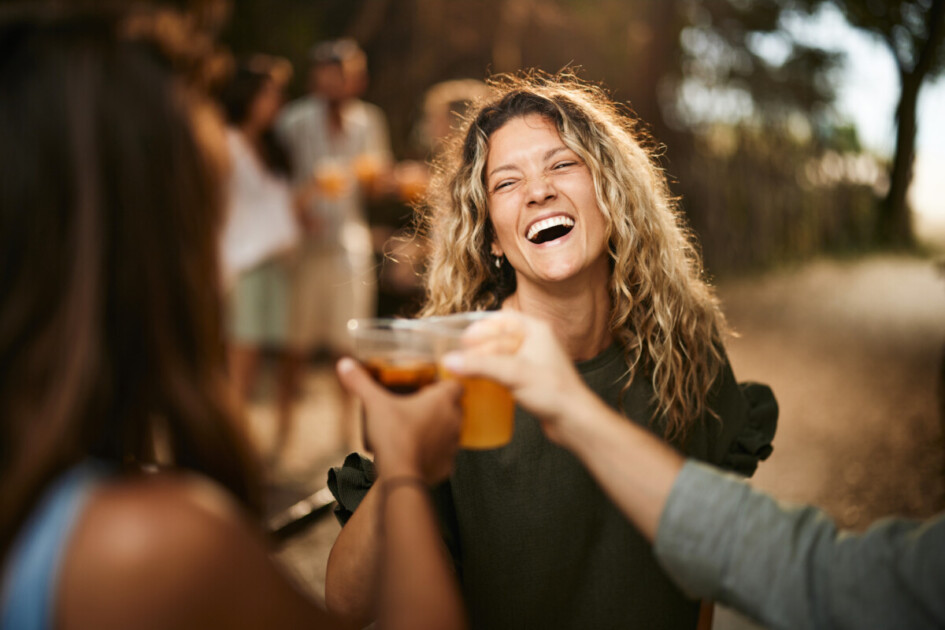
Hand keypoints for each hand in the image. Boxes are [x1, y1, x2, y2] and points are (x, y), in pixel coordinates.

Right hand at [337, 358, 462, 483]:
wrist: (400, 476)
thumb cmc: (393, 437)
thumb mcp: (374, 404)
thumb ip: (360, 382)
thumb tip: (345, 365)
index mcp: (442, 401)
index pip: (456, 385)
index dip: (445, 384)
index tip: (431, 386)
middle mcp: (453, 421)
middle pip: (455, 408)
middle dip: (440, 406)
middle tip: (419, 406)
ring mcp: (452, 445)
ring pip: (450, 432)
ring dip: (438, 429)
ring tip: (415, 429)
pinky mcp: (447, 466)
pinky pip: (444, 455)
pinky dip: (433, 453)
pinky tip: (416, 452)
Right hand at [441, 313, 599, 445]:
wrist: (574, 421)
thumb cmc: (555, 393)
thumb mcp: (514, 373)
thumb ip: (481, 365)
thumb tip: (450, 360)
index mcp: (535, 329)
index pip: (502, 319)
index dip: (480, 327)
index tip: (461, 338)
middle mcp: (535, 341)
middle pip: (498, 337)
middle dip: (477, 347)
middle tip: (457, 356)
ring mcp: (532, 360)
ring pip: (500, 355)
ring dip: (482, 361)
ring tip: (464, 369)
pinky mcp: (530, 378)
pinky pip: (504, 369)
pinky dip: (491, 373)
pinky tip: (480, 381)